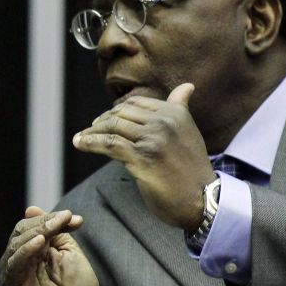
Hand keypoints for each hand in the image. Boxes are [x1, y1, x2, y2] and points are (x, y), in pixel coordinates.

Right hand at [0, 206, 98, 285]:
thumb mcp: (68, 252)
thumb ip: (55, 230)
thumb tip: (32, 208)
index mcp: (33, 249)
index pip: (33, 225)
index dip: (51, 218)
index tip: (74, 217)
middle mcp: (20, 258)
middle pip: (22, 230)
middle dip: (44, 222)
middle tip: (63, 219)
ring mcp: (14, 270)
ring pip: (17, 242)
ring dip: (37, 232)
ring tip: (53, 228)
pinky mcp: (11, 284)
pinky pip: (14, 262)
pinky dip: (25, 250)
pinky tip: (39, 242)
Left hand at [73, 83, 213, 230]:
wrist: (204, 199)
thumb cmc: (192, 168)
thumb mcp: (188, 132)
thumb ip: (180, 108)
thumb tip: (186, 86)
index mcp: (174, 113)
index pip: (135, 103)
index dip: (115, 110)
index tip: (104, 120)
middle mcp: (164, 122)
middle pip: (120, 113)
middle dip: (101, 121)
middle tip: (90, 130)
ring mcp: (152, 139)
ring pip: (112, 126)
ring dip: (92, 132)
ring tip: (81, 138)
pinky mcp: (142, 158)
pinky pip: (109, 144)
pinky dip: (90, 142)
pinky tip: (80, 144)